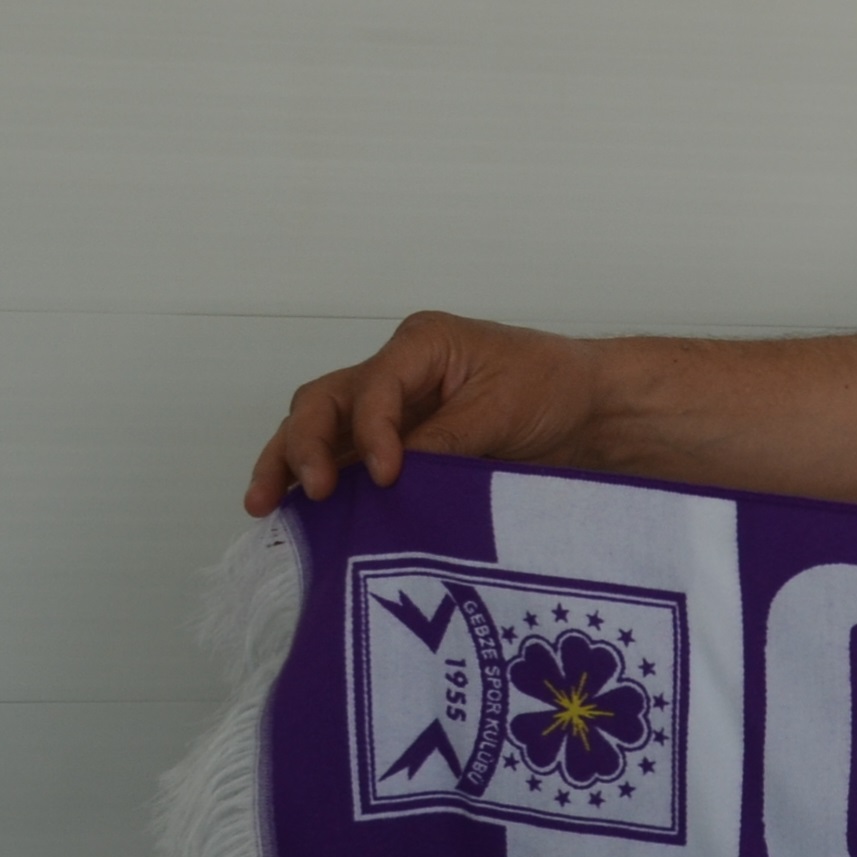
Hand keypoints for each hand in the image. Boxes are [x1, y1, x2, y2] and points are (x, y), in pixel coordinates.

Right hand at [244, 312, 602, 516]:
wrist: (591, 408)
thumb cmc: (554, 389)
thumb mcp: (502, 411)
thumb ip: (442, 443)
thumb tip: (388, 479)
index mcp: (422, 345)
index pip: (370, 389)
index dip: (371, 434)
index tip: (388, 477)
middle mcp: (394, 372)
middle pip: (323, 403)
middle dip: (302, 446)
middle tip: (305, 492)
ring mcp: (390, 408)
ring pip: (321, 429)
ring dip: (290, 464)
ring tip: (264, 505)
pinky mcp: (397, 442)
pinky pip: (346, 457)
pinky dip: (322, 480)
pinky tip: (298, 512)